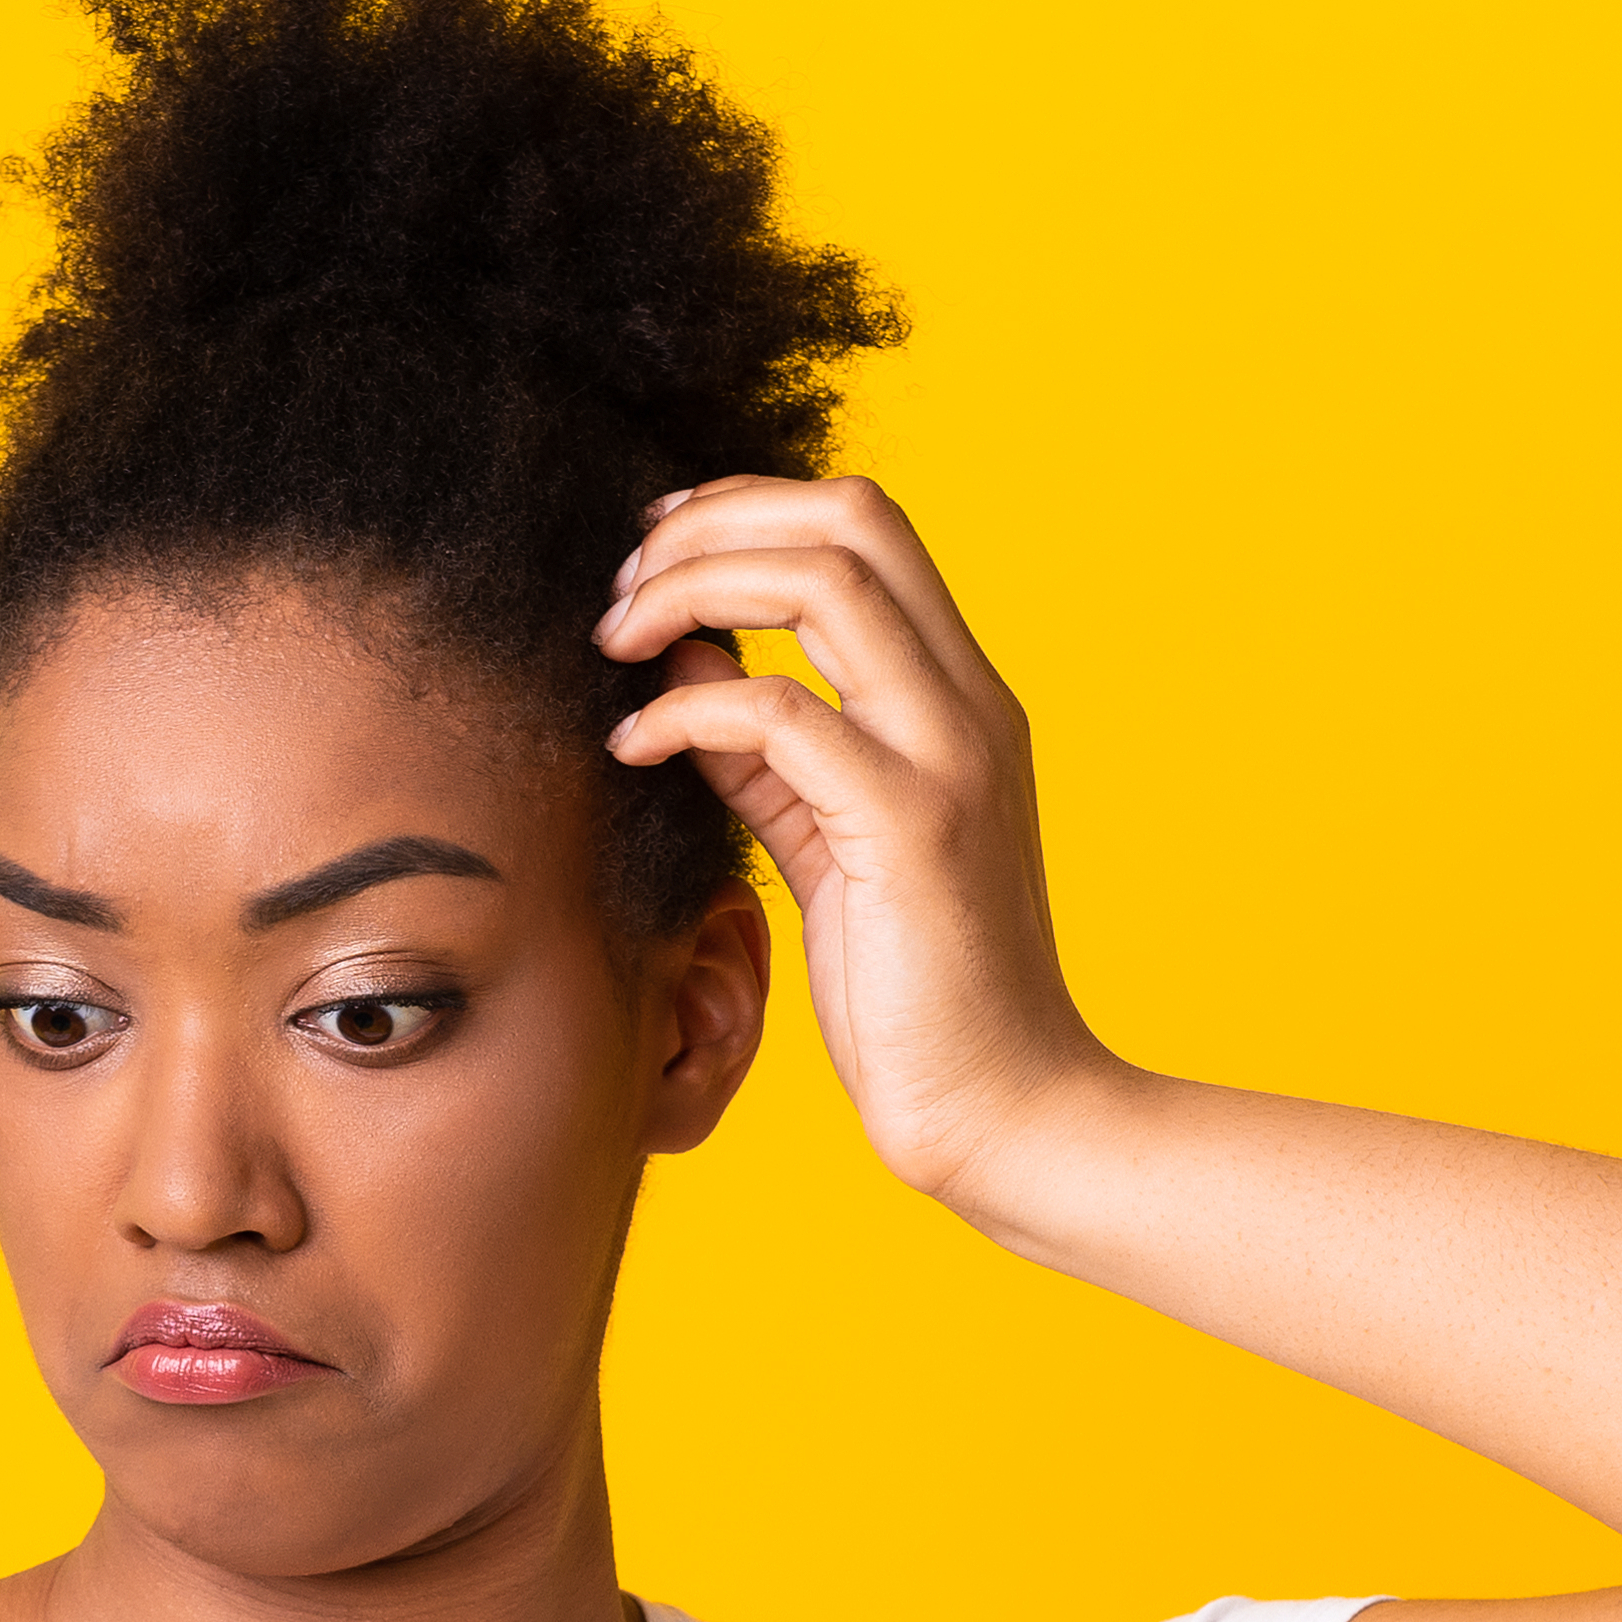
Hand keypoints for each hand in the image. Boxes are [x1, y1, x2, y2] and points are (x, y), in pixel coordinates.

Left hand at [601, 474, 1118, 1205]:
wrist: (1005, 1112)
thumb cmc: (916, 995)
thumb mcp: (826, 846)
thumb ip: (765, 754)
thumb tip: (682, 658)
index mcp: (961, 698)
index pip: (867, 527)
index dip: (749, 509)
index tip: (657, 551)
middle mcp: (969, 704)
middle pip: (850, 516)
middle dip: (714, 521)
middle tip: (621, 585)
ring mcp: (948, 757)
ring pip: (822, 581)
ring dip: (694, 585)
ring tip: (616, 639)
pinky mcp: (909, 827)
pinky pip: (777, 715)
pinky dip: (685, 711)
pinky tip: (632, 747)